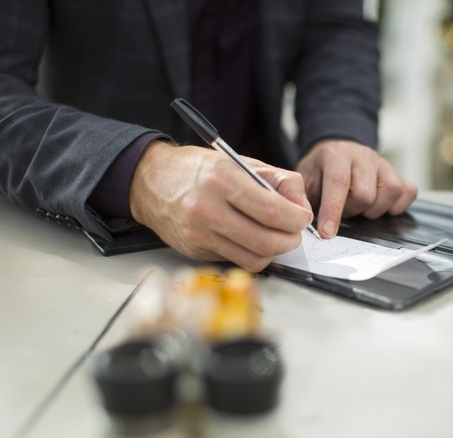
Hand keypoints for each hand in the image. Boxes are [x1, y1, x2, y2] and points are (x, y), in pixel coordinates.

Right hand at [129, 141, 313, 270]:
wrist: (150, 182)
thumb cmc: (197, 170)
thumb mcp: (240, 162)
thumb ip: (278, 181)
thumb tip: (302, 206)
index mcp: (222, 181)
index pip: (272, 210)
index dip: (296, 219)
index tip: (302, 217)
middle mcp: (208, 209)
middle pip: (266, 241)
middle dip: (290, 240)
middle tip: (294, 232)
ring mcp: (199, 234)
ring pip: (253, 259)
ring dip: (274, 252)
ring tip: (277, 238)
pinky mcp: (195, 251)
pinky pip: (235, 261)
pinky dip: (252, 254)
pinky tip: (252, 240)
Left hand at [296, 139, 417, 237]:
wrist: (336, 151)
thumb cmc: (321, 170)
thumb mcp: (304, 179)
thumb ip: (303, 198)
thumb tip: (306, 220)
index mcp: (336, 155)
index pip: (338, 183)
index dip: (333, 211)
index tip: (327, 233)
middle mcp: (362, 156)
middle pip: (365, 194)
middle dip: (352, 211)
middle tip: (343, 210)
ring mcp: (383, 164)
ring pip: (390, 193)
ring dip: (374, 209)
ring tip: (361, 207)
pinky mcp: (398, 173)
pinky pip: (407, 193)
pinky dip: (395, 206)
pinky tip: (379, 205)